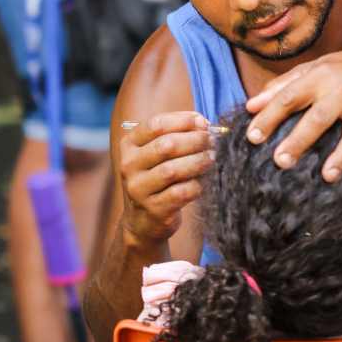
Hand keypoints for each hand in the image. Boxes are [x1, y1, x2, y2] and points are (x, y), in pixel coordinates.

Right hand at [118, 112, 214, 243]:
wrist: (143, 221)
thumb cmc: (156, 178)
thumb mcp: (156, 153)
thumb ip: (176, 134)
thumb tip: (203, 122)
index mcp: (129, 145)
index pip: (155, 124)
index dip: (182, 120)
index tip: (202, 122)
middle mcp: (129, 165)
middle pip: (166, 145)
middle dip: (194, 140)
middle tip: (211, 140)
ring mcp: (139, 189)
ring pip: (173, 169)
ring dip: (198, 161)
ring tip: (211, 157)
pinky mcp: (154, 209)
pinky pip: (181, 192)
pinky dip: (197, 184)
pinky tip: (204, 180)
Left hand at [245, 45, 341, 191]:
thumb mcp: (314, 69)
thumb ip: (283, 86)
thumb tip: (250, 105)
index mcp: (321, 76)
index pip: (290, 96)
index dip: (270, 116)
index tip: (253, 137)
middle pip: (320, 117)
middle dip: (301, 139)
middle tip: (281, 161)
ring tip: (328, 176)